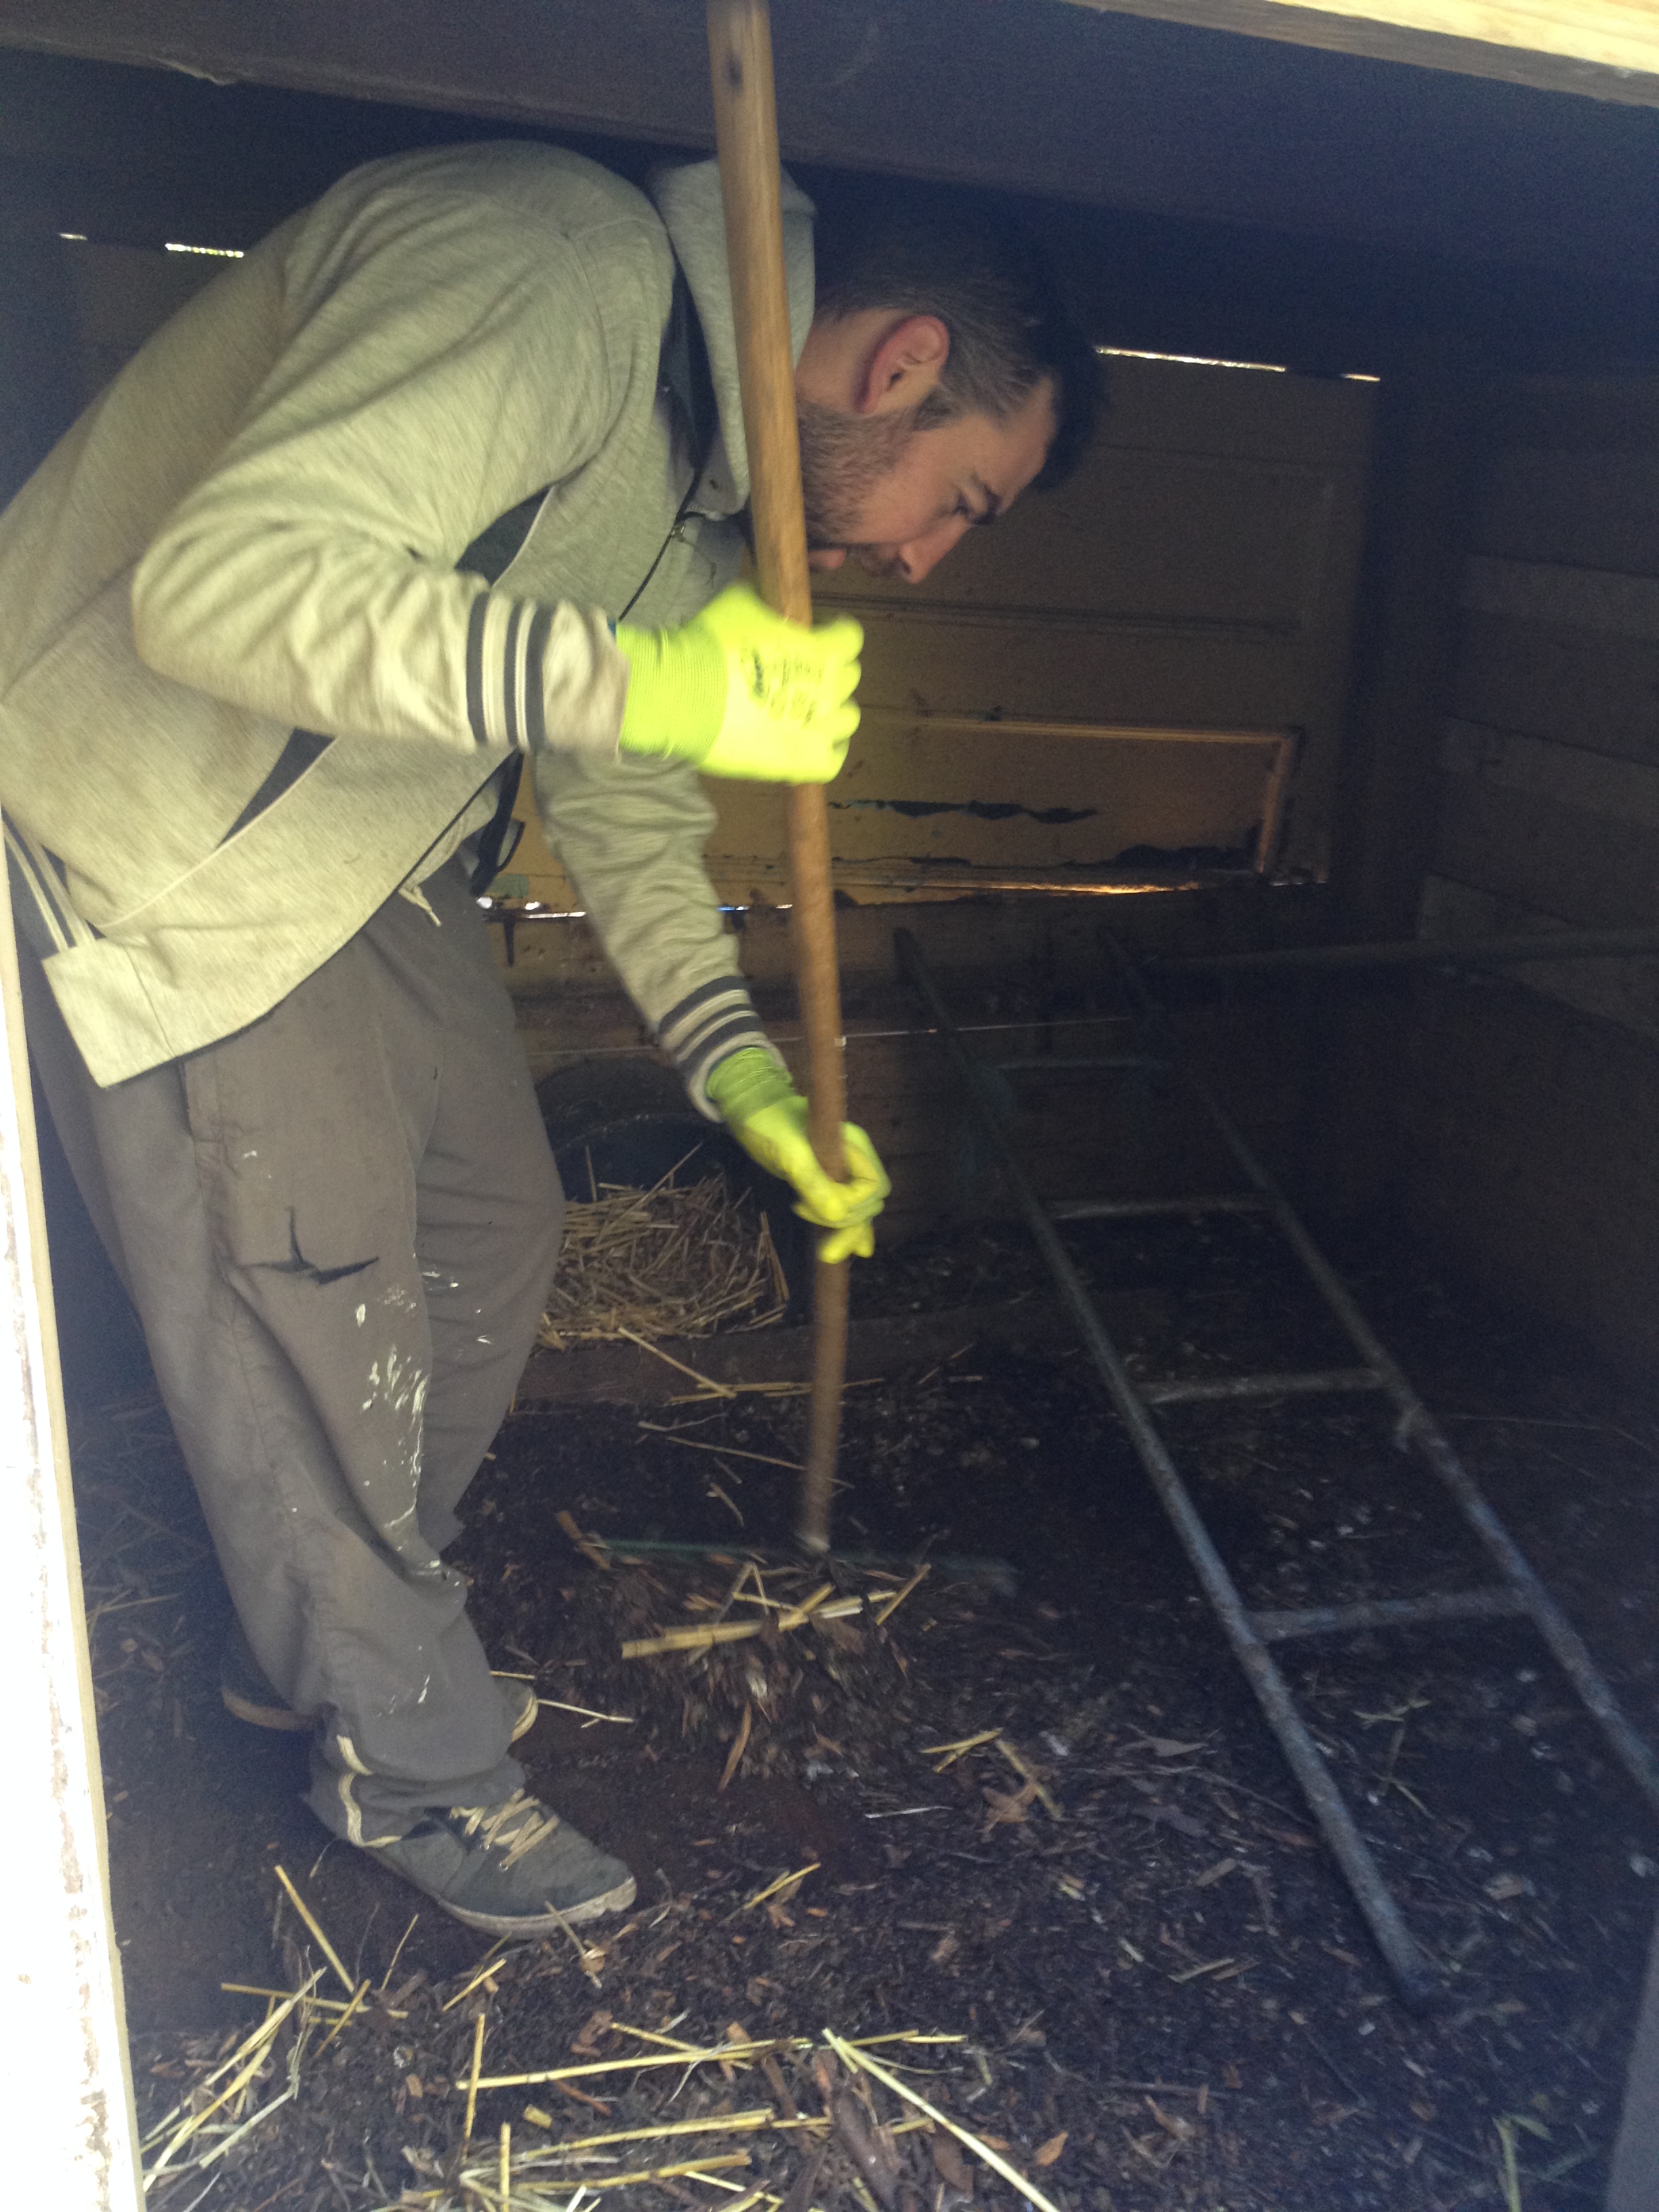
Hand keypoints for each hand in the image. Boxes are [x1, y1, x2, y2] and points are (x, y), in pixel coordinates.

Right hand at [616, 581, 860, 781]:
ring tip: (809, 708)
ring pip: (846, 719)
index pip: (850, 637)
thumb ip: (767, 603)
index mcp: (824, 649)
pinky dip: (829, 750)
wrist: (682, 695)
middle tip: (803, 668)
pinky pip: (832, 760)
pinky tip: (815, 743)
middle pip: (848, 677)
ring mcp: (819, 730)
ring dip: (832, 709)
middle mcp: (829, 690)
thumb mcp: (741, 603)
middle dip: (830, 668)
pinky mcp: (802, 763)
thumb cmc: (710, 644)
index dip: (833, 630)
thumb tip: (768, 600)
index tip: (816, 629)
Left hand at [706, 1047, 889, 1263]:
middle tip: (804, 1216)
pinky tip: (854, 1249)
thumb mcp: (788, 1151)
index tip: (806, 1203)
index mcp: (853, 1145)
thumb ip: (813, 1181)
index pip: (872, 1186)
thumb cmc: (768, 1122)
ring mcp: (841, 1171)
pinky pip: (846, 1208)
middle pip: (869, 1202)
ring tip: (828, 1253)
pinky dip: (848, 1228)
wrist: (750, 1108)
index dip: (849, 1204)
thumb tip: (838, 1216)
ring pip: (859, 1210)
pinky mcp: (826, 1182)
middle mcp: (853, 1159)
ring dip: (847, 1232)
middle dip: (846, 1221)